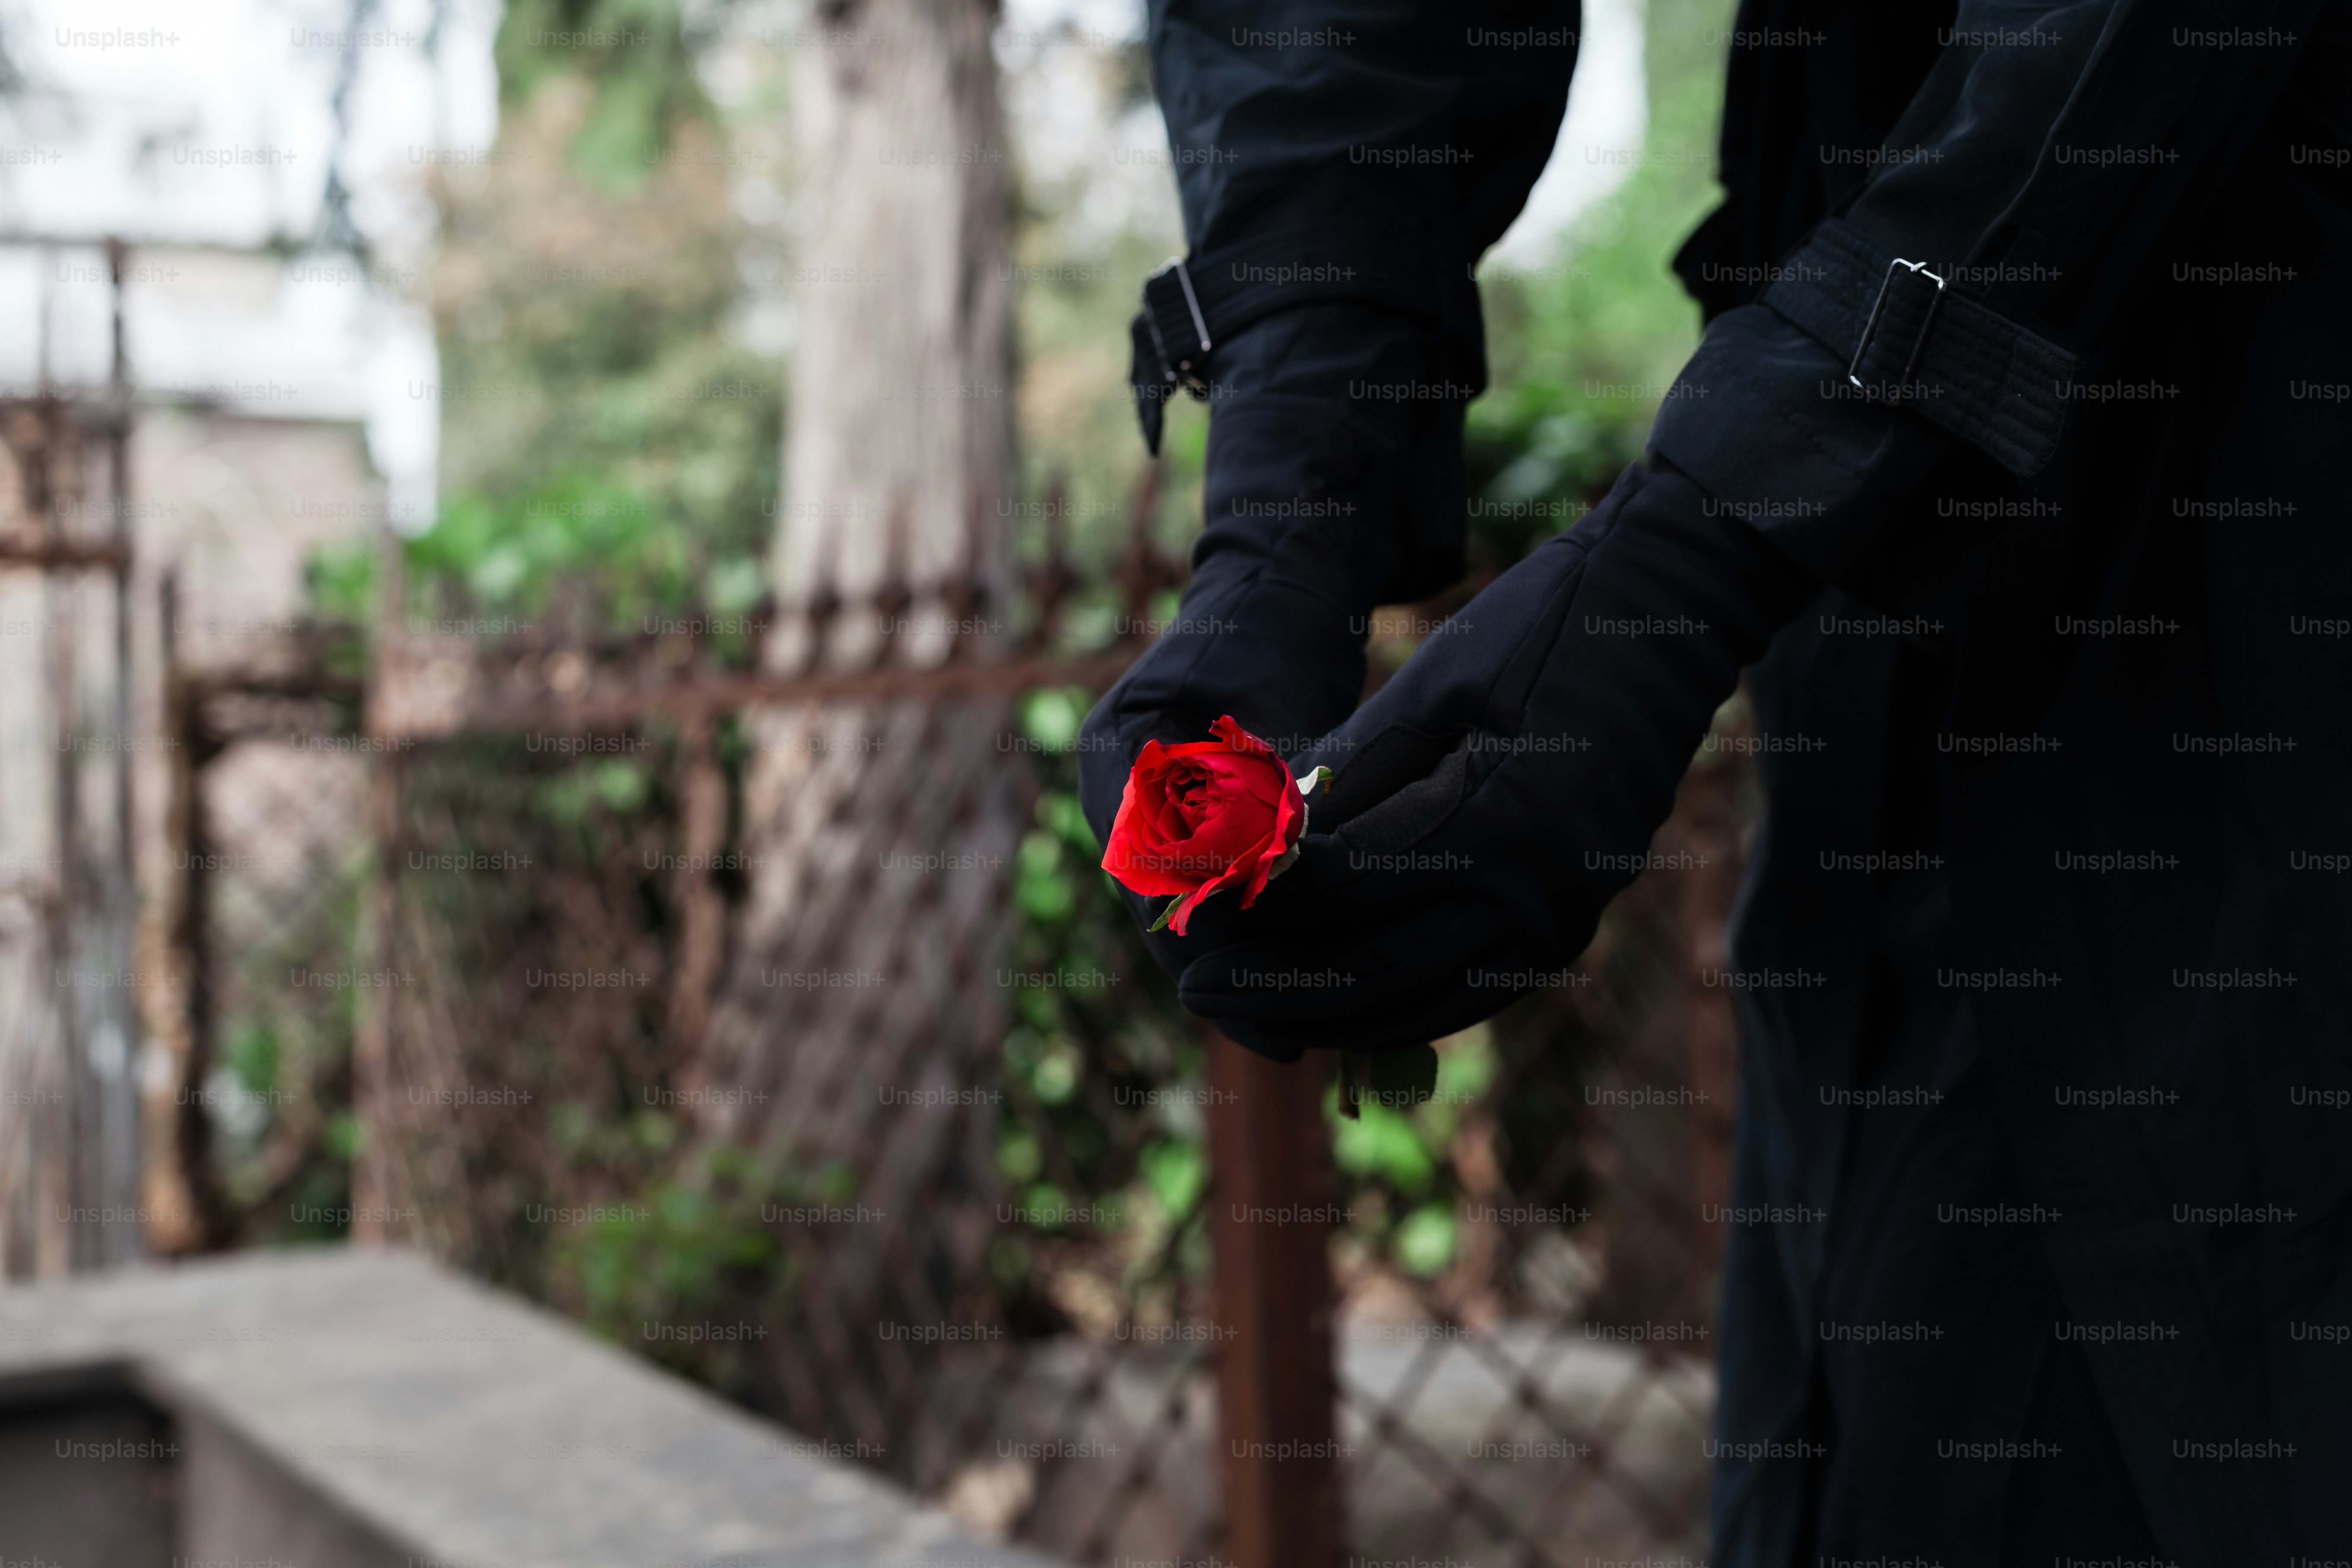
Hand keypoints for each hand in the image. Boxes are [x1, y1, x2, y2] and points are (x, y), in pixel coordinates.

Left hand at [1137, 457, 1816, 1059]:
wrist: (1671, 619)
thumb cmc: (1541, 627)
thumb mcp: (1430, 687)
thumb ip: (1350, 777)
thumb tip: (1259, 845)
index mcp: (1499, 822)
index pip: (1346, 885)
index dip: (1260, 899)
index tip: (1188, 905)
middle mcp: (1540, 895)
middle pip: (1377, 969)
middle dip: (1277, 983)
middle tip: (1195, 985)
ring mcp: (1566, 921)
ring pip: (1424, 1004)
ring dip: (1331, 1017)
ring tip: (1249, 1011)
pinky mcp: (1572, 927)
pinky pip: (1471, 994)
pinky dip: (1398, 1009)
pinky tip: (1336, 1011)